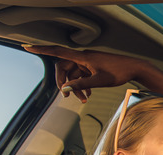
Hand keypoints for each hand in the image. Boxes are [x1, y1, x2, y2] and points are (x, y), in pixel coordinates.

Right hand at [23, 45, 146, 102]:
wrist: (135, 68)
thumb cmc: (119, 72)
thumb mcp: (99, 81)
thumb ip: (81, 85)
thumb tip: (65, 88)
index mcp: (82, 57)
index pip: (57, 51)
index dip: (41, 49)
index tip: (27, 46)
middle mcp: (83, 57)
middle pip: (64, 67)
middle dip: (63, 82)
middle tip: (66, 96)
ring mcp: (89, 62)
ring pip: (74, 74)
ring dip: (75, 86)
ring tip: (82, 99)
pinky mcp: (94, 67)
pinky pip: (82, 75)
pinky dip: (82, 85)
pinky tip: (87, 95)